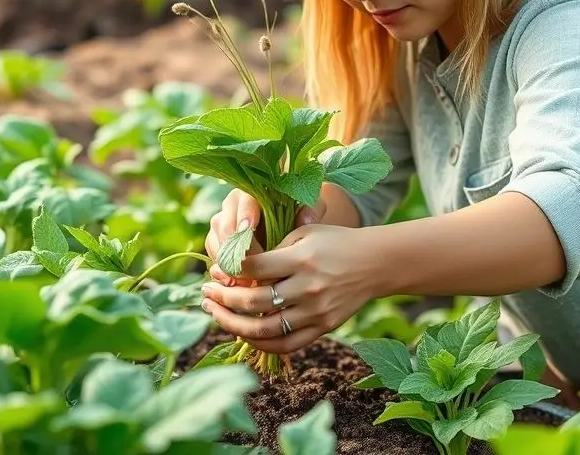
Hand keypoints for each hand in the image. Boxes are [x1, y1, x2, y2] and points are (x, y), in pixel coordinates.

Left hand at [200, 224, 375, 354]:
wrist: (374, 263)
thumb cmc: (334, 241)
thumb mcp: (304, 233)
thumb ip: (273, 250)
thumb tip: (234, 268)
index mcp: (301, 258)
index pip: (254, 269)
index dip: (228, 271)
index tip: (213, 271)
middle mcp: (308, 287)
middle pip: (254, 302)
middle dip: (222, 299)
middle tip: (204, 294)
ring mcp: (316, 311)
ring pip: (264, 329)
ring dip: (232, 324)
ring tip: (214, 314)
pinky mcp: (323, 328)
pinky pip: (284, 345)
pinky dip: (259, 344)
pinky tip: (242, 332)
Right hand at [205, 189, 321, 285]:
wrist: (291, 223)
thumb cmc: (300, 212)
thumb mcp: (308, 207)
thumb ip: (309, 209)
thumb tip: (306, 219)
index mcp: (252, 191)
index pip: (243, 201)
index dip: (244, 214)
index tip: (249, 229)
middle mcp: (232, 206)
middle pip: (223, 223)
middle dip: (231, 245)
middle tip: (243, 263)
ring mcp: (223, 225)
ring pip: (216, 241)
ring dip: (225, 261)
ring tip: (237, 278)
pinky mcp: (220, 244)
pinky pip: (215, 256)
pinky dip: (222, 270)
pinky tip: (233, 283)